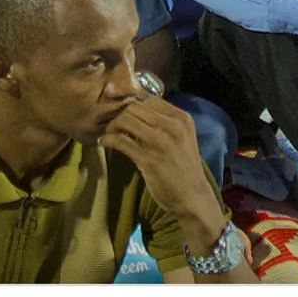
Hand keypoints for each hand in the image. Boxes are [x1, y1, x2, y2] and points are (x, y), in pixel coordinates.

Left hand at [98, 95, 223, 234]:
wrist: (193, 197)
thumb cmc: (183, 167)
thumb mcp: (181, 138)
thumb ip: (163, 122)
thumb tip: (134, 108)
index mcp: (181, 118)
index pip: (149, 99)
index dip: (131, 103)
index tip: (121, 112)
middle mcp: (173, 126)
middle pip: (134, 107)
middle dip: (118, 113)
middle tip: (110, 123)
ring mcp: (160, 142)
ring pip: (126, 119)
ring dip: (111, 125)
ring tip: (107, 133)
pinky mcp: (148, 159)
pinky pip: (120, 141)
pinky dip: (107, 140)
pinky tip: (104, 143)